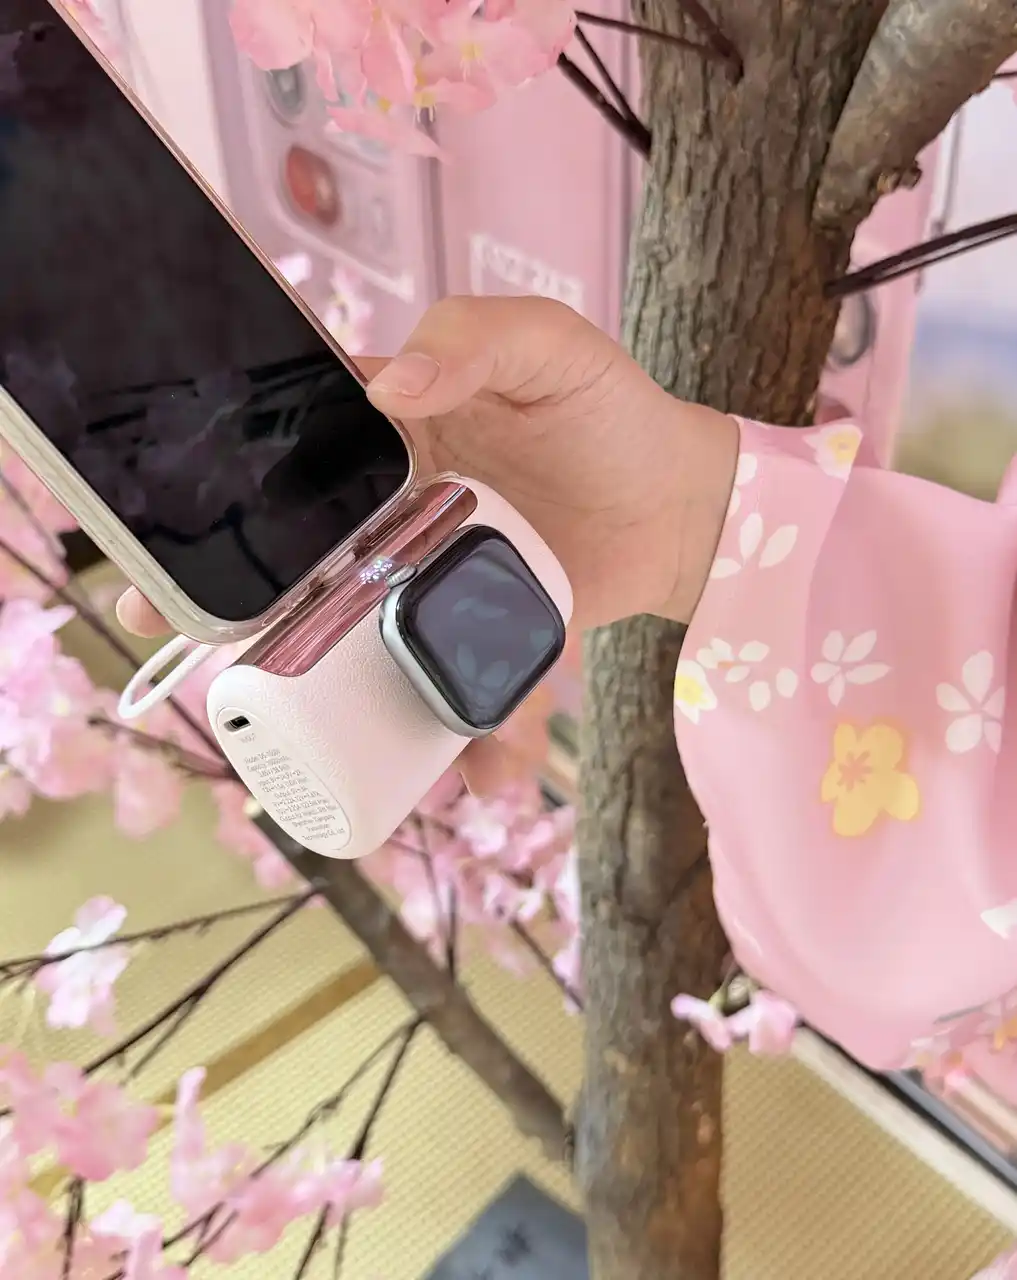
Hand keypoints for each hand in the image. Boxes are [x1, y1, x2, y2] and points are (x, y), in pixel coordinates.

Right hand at [116, 295, 737, 787]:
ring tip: (323, 747)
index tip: (168, 551)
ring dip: (337, 702)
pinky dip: (469, 739)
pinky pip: (458, 690)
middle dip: (245, 618)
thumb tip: (390, 390)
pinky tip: (481, 776)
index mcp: (387, 442)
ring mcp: (436, 583)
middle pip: (302, 571)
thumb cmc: (609, 408)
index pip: (283, 462)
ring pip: (365, 647)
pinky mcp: (485, 635)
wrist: (684, 499)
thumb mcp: (546, 344)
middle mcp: (395, 516)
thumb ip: (472, 338)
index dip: (218, 500)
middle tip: (205, 658)